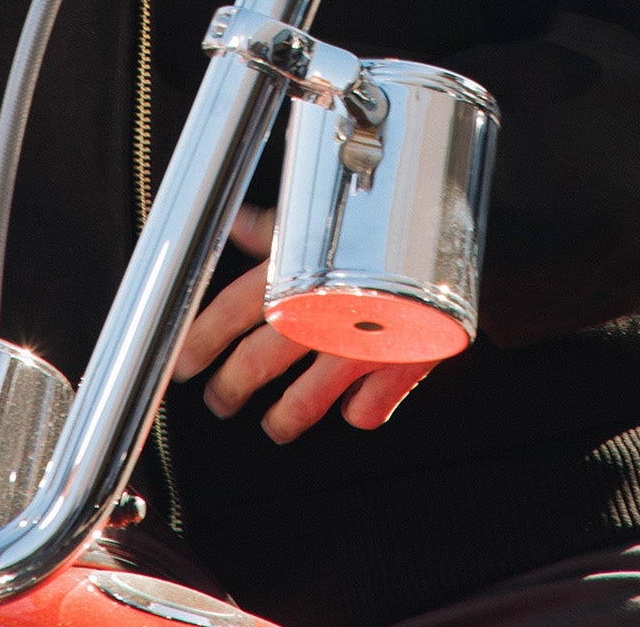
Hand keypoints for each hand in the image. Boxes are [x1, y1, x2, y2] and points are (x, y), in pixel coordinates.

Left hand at [171, 207, 439, 443]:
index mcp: (299, 271)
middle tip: (220, 399)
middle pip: (260, 363)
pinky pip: (368, 410)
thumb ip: (277, 231)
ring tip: (273, 424)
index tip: (187, 362)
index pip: (235, 309)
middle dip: (232, 387)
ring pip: (305, 401)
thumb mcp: (324, 217)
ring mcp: (361, 347)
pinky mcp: (400, 369)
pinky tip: (349, 409)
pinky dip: (356, 413)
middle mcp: (323, 313)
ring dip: (283, 418)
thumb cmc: (383, 222)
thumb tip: (238, 222)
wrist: (453, 235)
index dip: (204, 339)